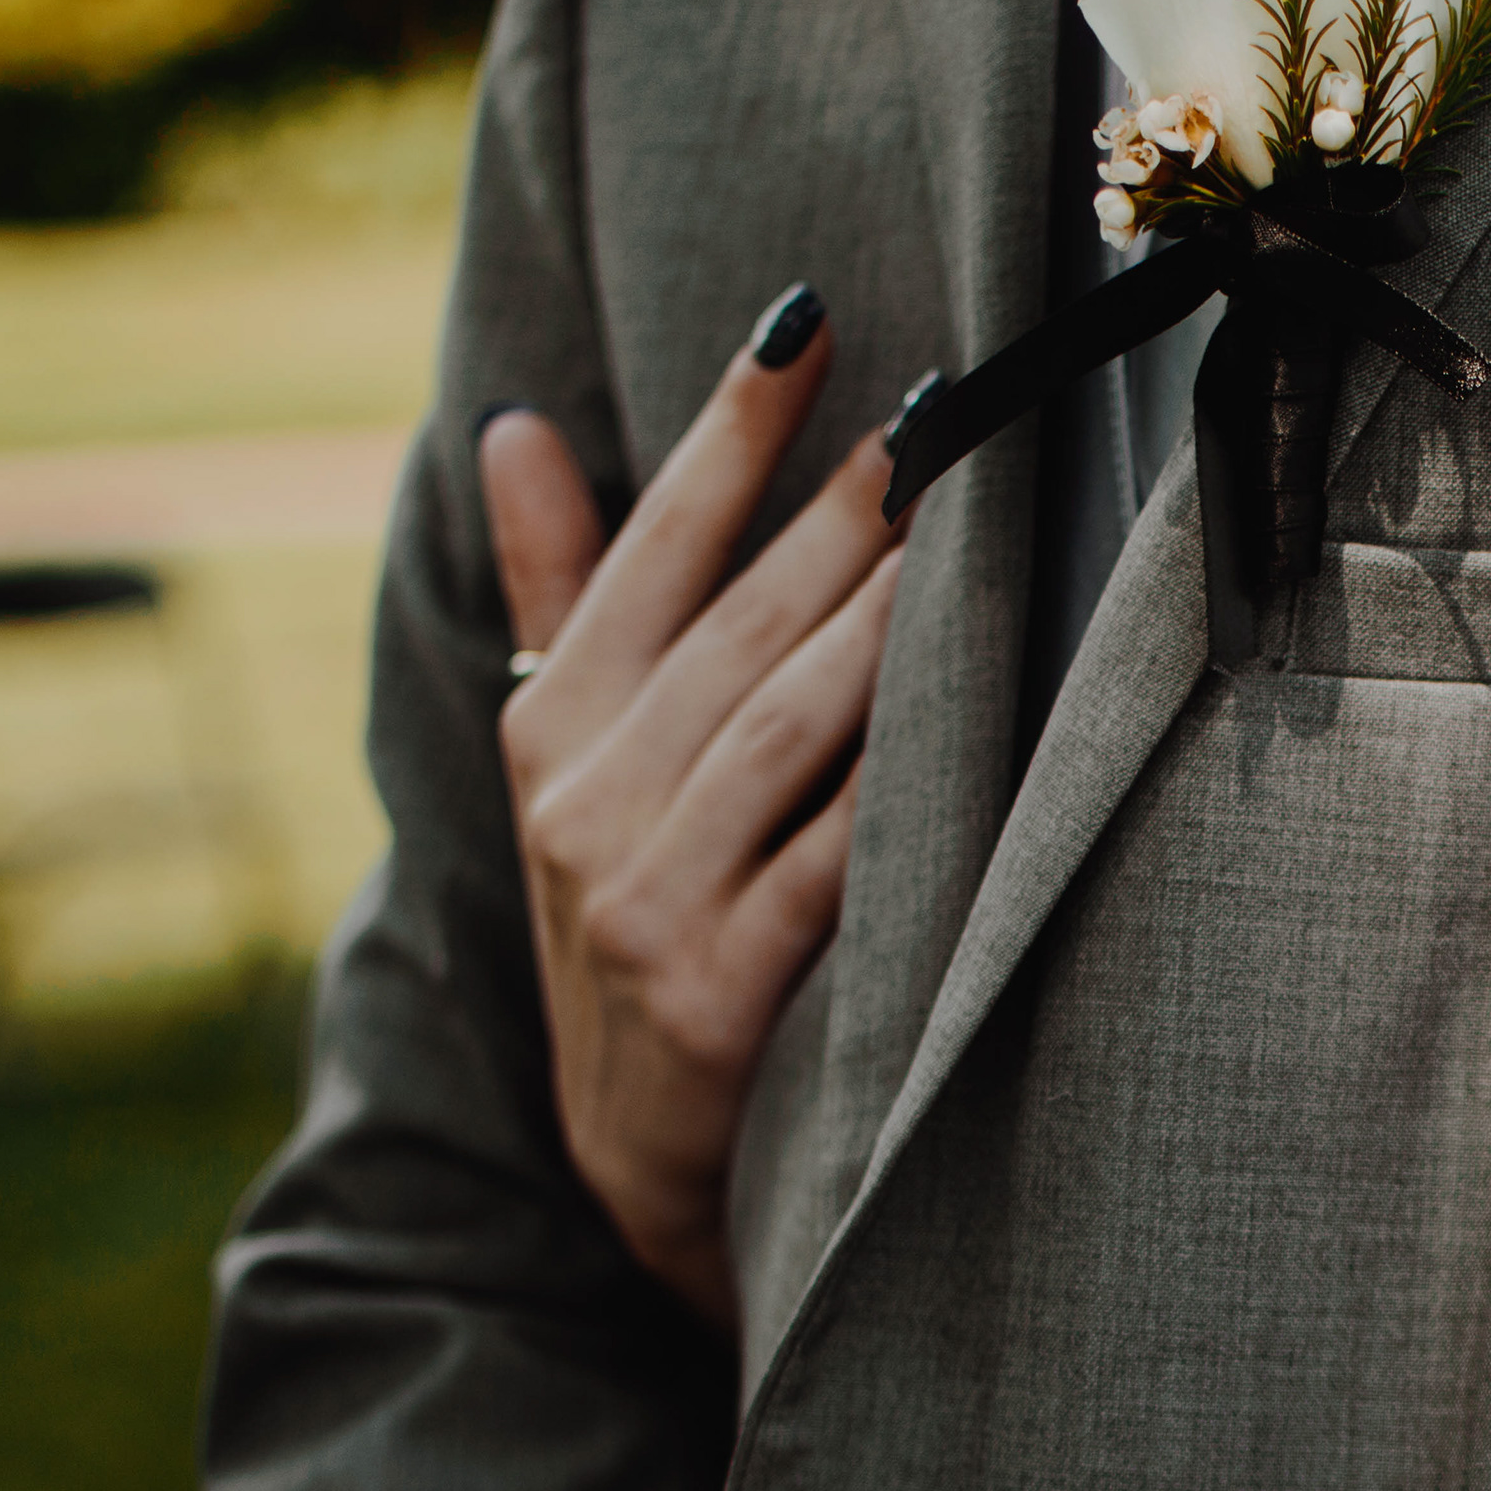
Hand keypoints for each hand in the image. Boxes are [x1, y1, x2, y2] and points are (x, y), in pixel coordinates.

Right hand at [480, 285, 908, 1326]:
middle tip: (944, 409)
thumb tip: (520, 424)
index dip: (726, 430)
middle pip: (738, 624)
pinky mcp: (716, 992)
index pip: (649, 549)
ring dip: (880, 620)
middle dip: (841, 510)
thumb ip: (558, 597)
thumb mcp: (570, 771)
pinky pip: (830, 862)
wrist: (643, 1171)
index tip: (806, 320)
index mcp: (553, 730)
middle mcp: (584, 803)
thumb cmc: (633, 932)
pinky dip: (897, 785)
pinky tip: (970, 713)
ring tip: (963, 521)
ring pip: (785, 723)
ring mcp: (644, 900)